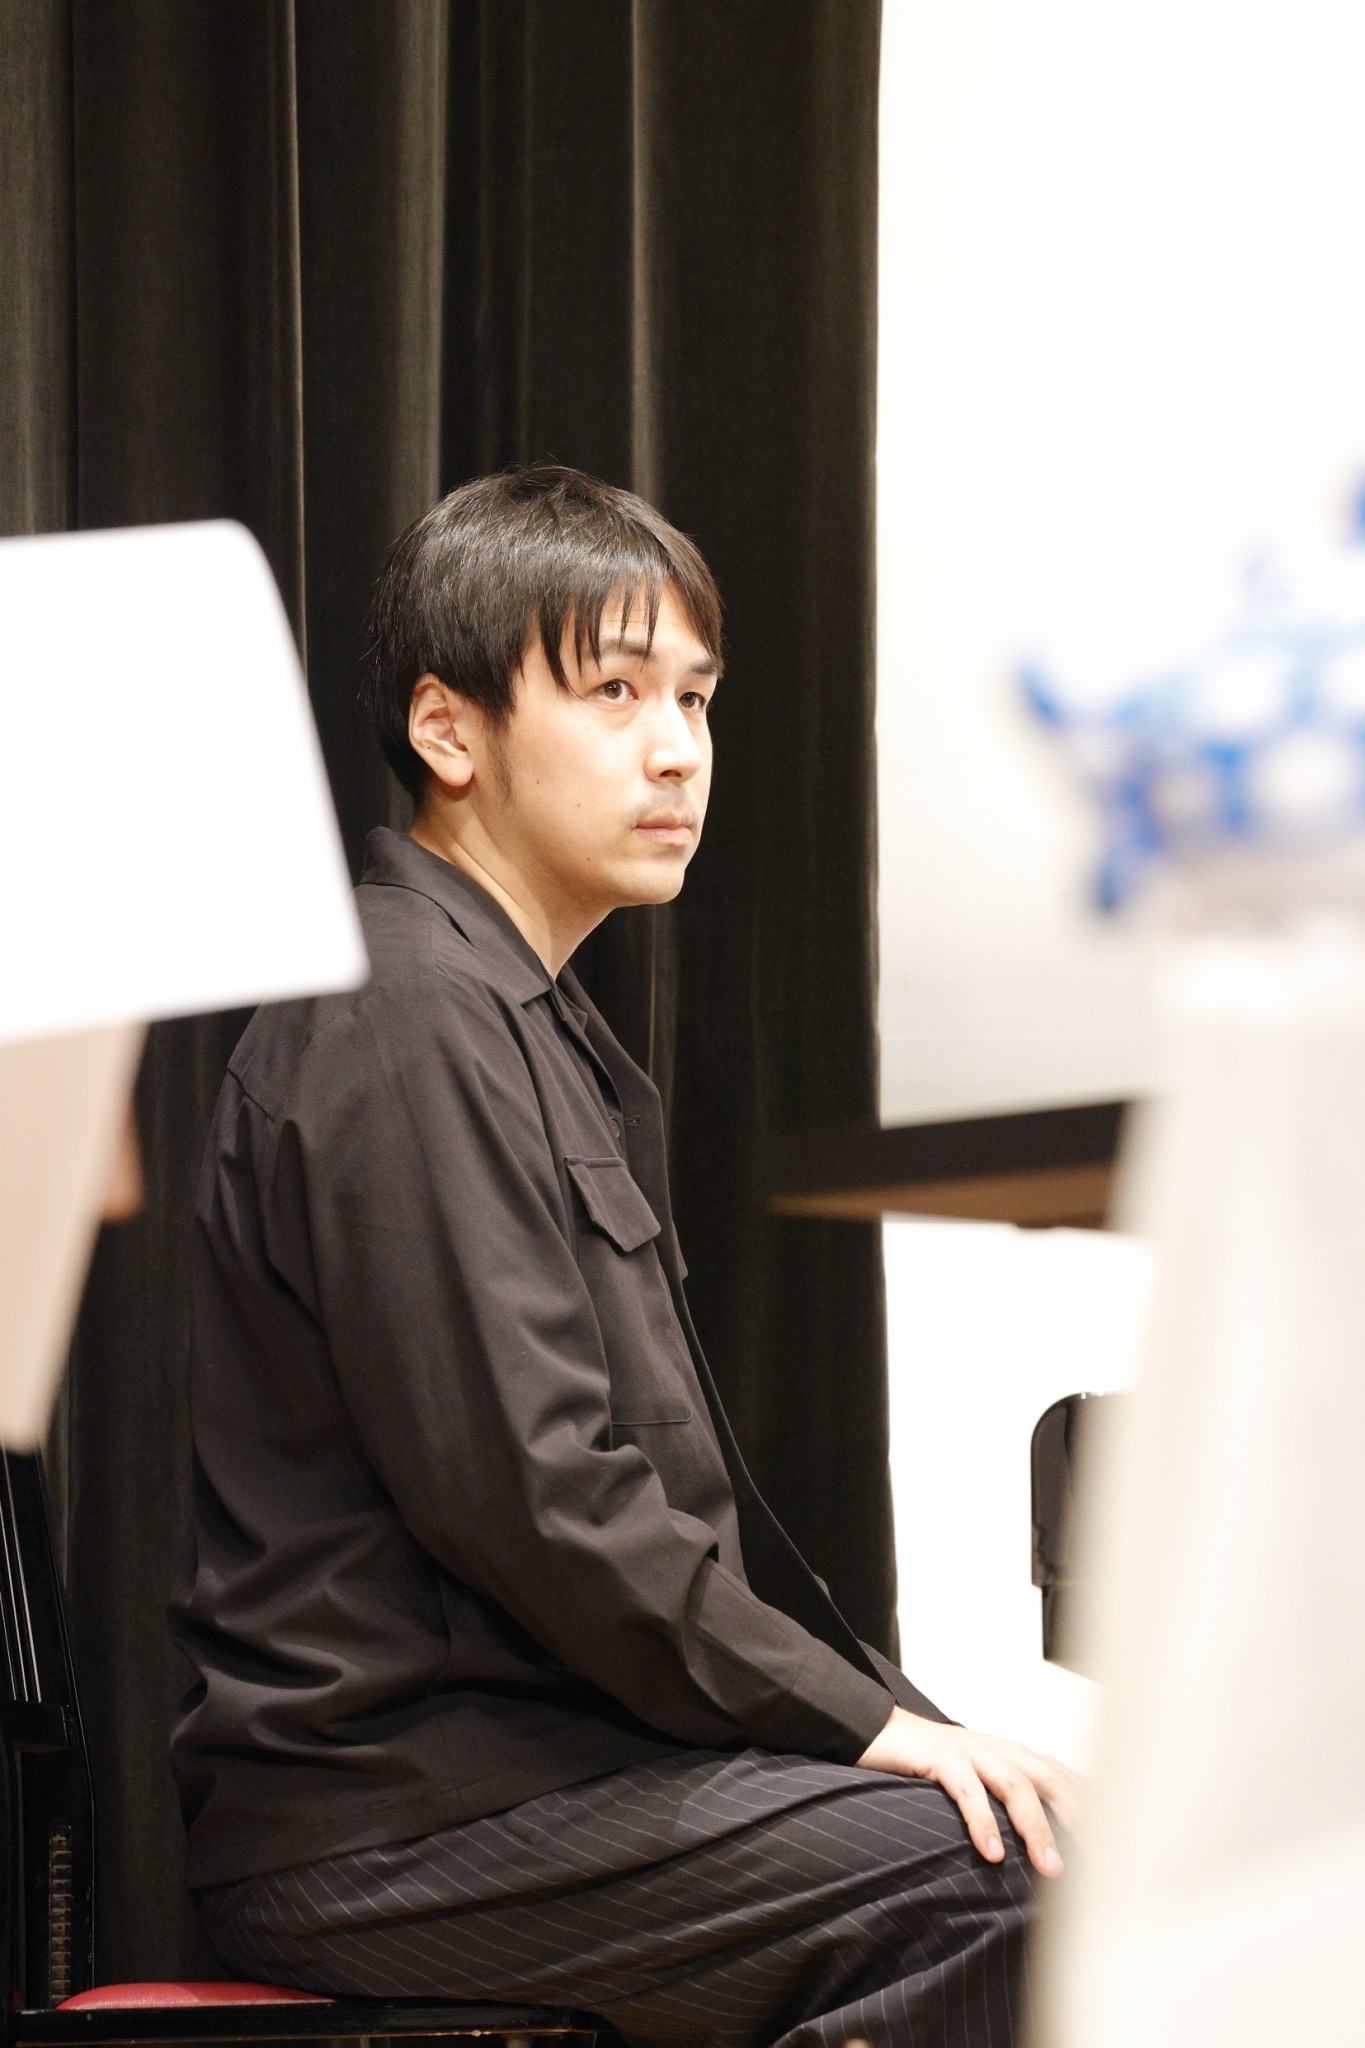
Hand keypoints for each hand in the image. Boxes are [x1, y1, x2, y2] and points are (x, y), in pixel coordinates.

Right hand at [857, 1706, 1081, 1876]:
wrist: (877, 1731)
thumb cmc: (930, 1766)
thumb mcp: (978, 1785)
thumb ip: (1008, 1806)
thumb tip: (1044, 1853)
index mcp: (1013, 1756)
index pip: (1065, 1779)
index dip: (1094, 1807)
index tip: (1121, 1843)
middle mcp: (999, 1749)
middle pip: (1052, 1779)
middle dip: (1080, 1818)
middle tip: (1101, 1861)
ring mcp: (970, 1750)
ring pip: (1016, 1784)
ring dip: (1037, 1827)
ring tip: (1050, 1869)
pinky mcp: (938, 1756)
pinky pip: (966, 1788)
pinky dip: (982, 1820)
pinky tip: (991, 1852)